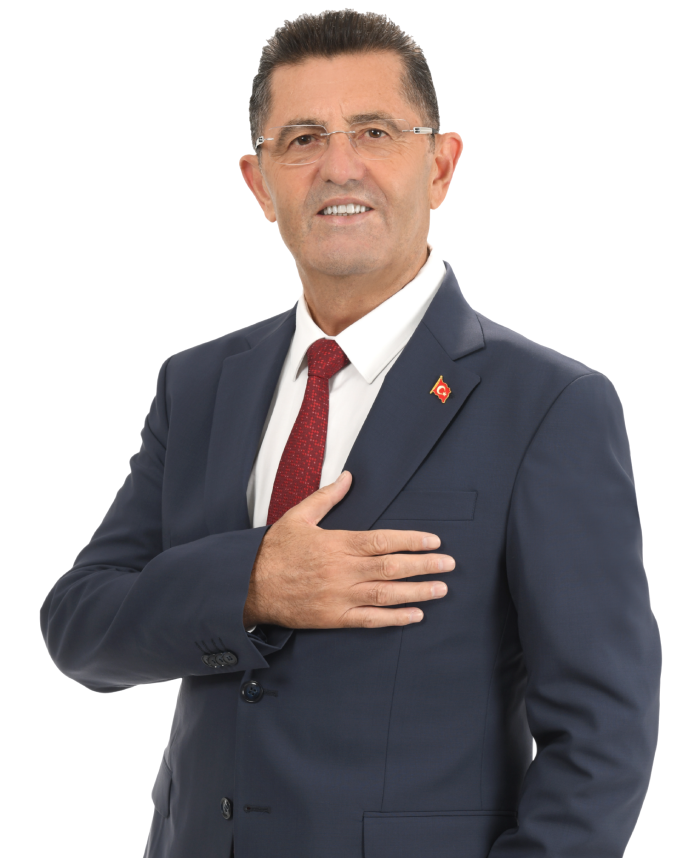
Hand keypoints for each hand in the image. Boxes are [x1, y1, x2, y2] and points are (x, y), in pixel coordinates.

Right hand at [243, 471, 453, 628]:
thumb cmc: (274, 551)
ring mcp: (340, 596)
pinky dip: (394, 619)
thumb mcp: (298, 516)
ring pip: (387, 595)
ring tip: (441, 589)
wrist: (249, 586)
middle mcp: (343, 570)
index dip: (412, 541)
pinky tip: (415, 615)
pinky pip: (370, 620)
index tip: (434, 542)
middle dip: (424, 565)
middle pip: (392, 567)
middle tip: (449, 565)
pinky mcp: (333, 617)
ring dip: (417, 592)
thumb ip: (327, 497)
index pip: (383, 541)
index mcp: (338, 544)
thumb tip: (347, 477)